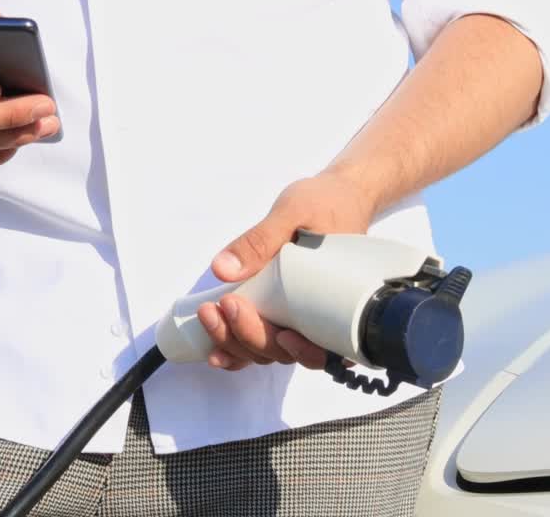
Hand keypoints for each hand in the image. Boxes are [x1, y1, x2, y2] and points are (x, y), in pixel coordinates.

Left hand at [197, 171, 376, 370]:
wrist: (339, 196)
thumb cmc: (325, 205)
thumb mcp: (292, 213)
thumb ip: (260, 241)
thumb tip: (221, 270)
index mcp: (336, 304)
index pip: (312, 348)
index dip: (283, 345)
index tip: (256, 317)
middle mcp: (319, 321)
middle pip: (280, 352)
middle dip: (245, 335)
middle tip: (225, 304)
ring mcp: (298, 320)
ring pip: (266, 352)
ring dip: (233, 341)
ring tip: (209, 314)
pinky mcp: (281, 312)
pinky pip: (260, 342)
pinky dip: (236, 349)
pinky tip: (212, 348)